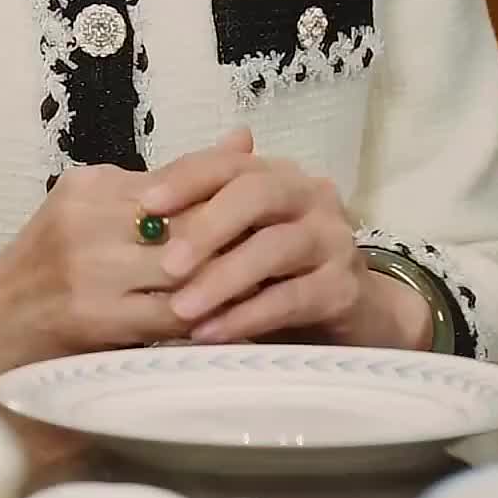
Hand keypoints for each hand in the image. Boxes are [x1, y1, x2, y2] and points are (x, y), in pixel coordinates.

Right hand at [0, 128, 255, 383]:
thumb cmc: (49, 266)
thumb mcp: (96, 208)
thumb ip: (168, 182)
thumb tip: (244, 138)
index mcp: (91, 187)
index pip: (178, 178)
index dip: (229, 189)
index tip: (271, 196)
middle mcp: (87, 222)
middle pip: (187, 224)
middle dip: (238, 238)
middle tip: (286, 244)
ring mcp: (90, 271)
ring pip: (184, 272)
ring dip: (230, 281)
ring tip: (273, 282)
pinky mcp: (95, 318)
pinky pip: (170, 318)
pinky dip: (208, 319)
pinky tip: (238, 321)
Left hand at [140, 142, 433, 351]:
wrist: (356, 315)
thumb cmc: (280, 273)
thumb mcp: (239, 240)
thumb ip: (201, 215)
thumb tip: (141, 193)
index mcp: (279, 175)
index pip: (230, 164)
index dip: (187, 178)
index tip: (146, 204)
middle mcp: (311, 196)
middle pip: (256, 194)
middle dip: (207, 227)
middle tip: (166, 264)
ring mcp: (334, 240)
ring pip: (274, 248)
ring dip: (223, 279)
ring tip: (180, 309)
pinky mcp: (345, 288)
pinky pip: (290, 299)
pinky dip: (246, 316)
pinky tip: (211, 334)